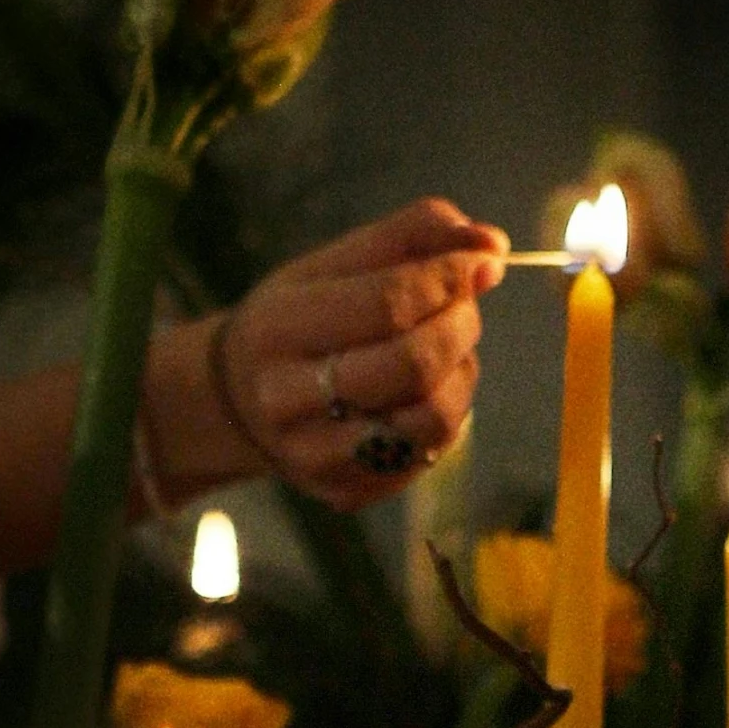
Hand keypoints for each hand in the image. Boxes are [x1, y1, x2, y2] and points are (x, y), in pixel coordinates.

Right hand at [210, 198, 506, 510]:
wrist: (237, 403)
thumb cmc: (297, 321)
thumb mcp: (334, 263)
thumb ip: (412, 236)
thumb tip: (491, 245)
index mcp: (278, 330)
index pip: (388, 303)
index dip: (448, 279)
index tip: (480, 262)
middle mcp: (287, 401)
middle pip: (414, 365)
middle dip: (460, 326)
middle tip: (463, 308)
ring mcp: (315, 456)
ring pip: (431, 420)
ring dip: (461, 375)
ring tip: (446, 352)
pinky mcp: (345, 491)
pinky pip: (428, 454)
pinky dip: (447, 414)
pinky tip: (424, 393)